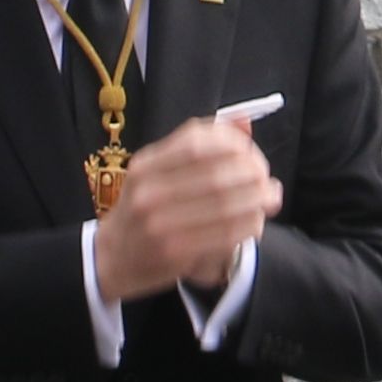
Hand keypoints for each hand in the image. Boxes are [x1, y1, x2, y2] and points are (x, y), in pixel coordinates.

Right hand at [92, 113, 278, 302]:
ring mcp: (159, 224)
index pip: (198, 141)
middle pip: (216, 173)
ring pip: (225, 204)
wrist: (111, 260)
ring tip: (270, 198)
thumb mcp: (157, 172)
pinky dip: (249, 224)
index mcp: (146, 165)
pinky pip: (225, 234)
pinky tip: (256, 220)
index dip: (234, 144)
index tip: (250, 152)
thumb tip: (244, 121)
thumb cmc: (142, 213)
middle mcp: (148, 191)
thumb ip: (199, 147)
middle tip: (266, 179)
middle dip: (253, 173)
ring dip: (257, 199)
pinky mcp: (174, 252)